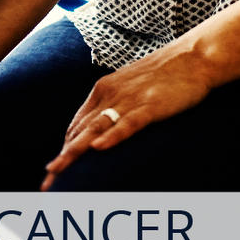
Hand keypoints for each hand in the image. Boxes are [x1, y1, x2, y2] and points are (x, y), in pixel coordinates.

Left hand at [40, 46, 213, 189]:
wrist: (194, 56)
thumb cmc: (164, 74)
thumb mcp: (130, 86)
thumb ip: (112, 105)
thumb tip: (99, 130)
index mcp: (102, 90)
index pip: (76, 126)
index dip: (64, 150)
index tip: (53, 173)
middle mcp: (110, 94)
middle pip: (80, 131)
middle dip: (63, 159)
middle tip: (46, 183)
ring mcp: (129, 100)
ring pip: (96, 129)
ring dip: (75, 152)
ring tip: (58, 170)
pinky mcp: (150, 106)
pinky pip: (128, 124)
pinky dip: (112, 136)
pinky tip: (98, 148)